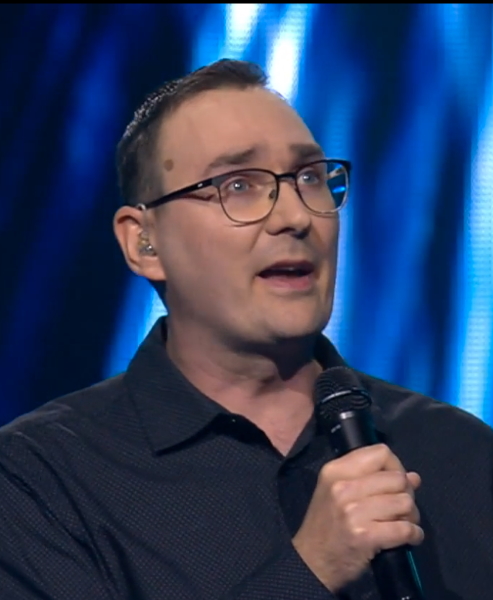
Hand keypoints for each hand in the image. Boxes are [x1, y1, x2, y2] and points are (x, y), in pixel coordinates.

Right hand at [292, 444, 422, 591]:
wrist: (311, 561)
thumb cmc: (326, 524)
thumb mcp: (337, 491)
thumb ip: (372, 479)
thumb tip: (414, 477)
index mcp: (336, 470)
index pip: (380, 453)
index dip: (395, 466)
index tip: (394, 482)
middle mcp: (343, 487)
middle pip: (397, 478)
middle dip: (407, 493)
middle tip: (400, 507)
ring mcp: (353, 512)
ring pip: (404, 502)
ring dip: (411, 515)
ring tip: (403, 522)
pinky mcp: (365, 536)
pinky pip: (404, 528)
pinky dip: (414, 534)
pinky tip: (409, 537)